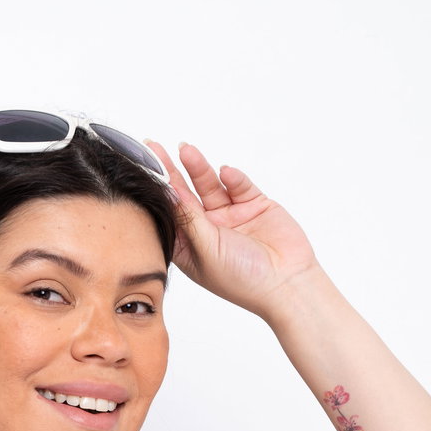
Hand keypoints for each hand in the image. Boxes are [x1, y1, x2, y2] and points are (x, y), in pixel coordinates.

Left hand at [143, 138, 324, 320]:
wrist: (287, 283)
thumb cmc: (244, 280)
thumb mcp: (207, 250)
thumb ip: (189, 219)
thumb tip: (168, 192)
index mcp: (191, 248)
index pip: (169, 214)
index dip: (157, 192)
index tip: (143, 169)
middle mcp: (208, 231)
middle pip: (185, 195)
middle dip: (170, 172)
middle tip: (154, 147)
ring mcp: (231, 217)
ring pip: (210, 185)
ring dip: (198, 168)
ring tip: (186, 150)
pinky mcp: (254, 205)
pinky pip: (239, 185)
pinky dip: (233, 177)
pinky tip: (227, 173)